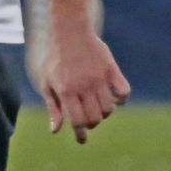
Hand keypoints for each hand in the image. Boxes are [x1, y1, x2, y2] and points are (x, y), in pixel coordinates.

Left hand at [41, 27, 129, 144]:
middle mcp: (83, 86)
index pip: (78, 121)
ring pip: (109, 108)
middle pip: (95, 118)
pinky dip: (121, 99)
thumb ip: (53, 107)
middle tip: (88, 117)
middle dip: (92, 122)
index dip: (80, 134)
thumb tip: (55, 130)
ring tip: (97, 105)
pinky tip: (114, 96)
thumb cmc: (55, 59)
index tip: (82, 140)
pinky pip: (124, 92)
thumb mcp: (47, 82)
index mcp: (66, 91)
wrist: (69, 31)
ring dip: (104, 112)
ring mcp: (98, 78)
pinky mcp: (111, 69)